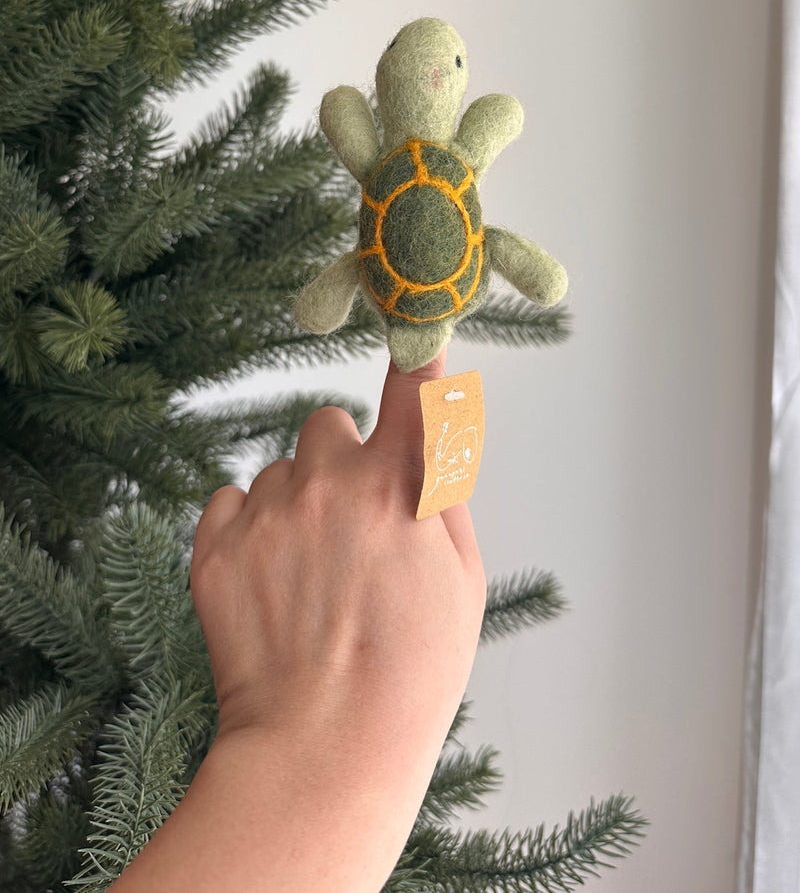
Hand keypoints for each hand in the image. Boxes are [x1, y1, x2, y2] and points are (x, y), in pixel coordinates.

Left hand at [189, 349, 486, 774]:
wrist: (323, 748)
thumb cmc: (410, 670)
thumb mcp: (462, 578)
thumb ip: (444, 490)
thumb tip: (434, 429)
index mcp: (403, 485)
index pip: (415, 385)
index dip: (415, 354)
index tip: (412, 334)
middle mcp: (332, 480)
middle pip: (328, 423)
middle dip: (339, 460)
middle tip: (350, 527)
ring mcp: (268, 510)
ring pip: (277, 473)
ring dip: (291, 505)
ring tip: (307, 582)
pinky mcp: (215, 545)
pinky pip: (228, 503)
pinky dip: (245, 531)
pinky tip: (268, 585)